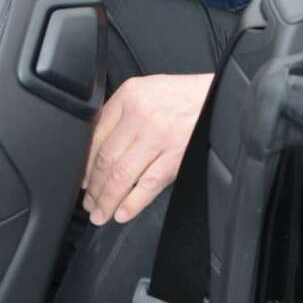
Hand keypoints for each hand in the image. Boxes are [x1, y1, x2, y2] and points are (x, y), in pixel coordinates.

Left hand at [81, 73, 211, 225]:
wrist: (219, 97)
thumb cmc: (182, 95)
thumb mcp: (146, 89)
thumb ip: (120, 111)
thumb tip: (95, 142)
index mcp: (129, 96)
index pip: (96, 136)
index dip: (85, 164)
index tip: (82, 179)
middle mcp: (141, 116)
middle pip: (107, 160)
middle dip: (94, 187)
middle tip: (89, 202)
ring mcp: (158, 138)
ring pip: (122, 177)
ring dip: (107, 200)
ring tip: (100, 213)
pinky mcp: (175, 157)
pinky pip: (147, 186)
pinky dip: (132, 204)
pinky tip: (122, 213)